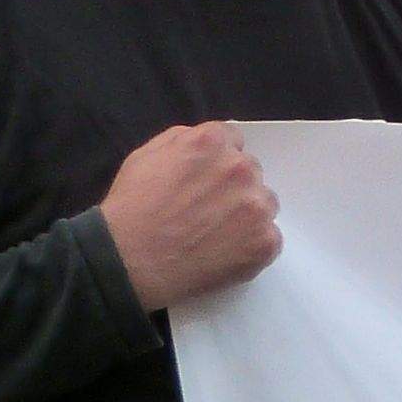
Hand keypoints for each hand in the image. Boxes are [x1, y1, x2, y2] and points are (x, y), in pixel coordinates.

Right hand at [99, 123, 279, 309]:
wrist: (132, 261)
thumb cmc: (132, 208)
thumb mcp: (145, 156)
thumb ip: (182, 140)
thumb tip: (206, 140)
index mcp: (212, 144)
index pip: (232, 140)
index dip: (216, 159)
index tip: (205, 177)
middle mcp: (241, 170)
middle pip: (250, 171)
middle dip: (232, 184)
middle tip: (206, 207)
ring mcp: (258, 207)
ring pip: (264, 203)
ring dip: (247, 212)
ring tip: (215, 231)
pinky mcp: (267, 241)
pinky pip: (268, 236)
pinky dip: (251, 243)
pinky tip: (223, 250)